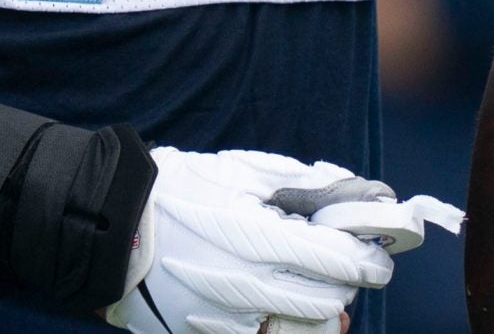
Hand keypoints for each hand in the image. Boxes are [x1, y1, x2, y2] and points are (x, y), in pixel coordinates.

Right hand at [108, 150, 394, 333]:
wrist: (114, 226)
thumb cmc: (181, 188)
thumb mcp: (245, 175)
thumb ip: (305, 186)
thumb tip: (357, 193)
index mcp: (259, 239)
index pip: (342, 261)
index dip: (371, 259)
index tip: (380, 255)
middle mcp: (246, 287)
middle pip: (328, 301)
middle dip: (346, 284)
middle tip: (347, 267)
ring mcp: (223, 320)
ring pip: (299, 329)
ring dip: (318, 310)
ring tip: (317, 288)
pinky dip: (279, 327)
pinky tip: (275, 308)